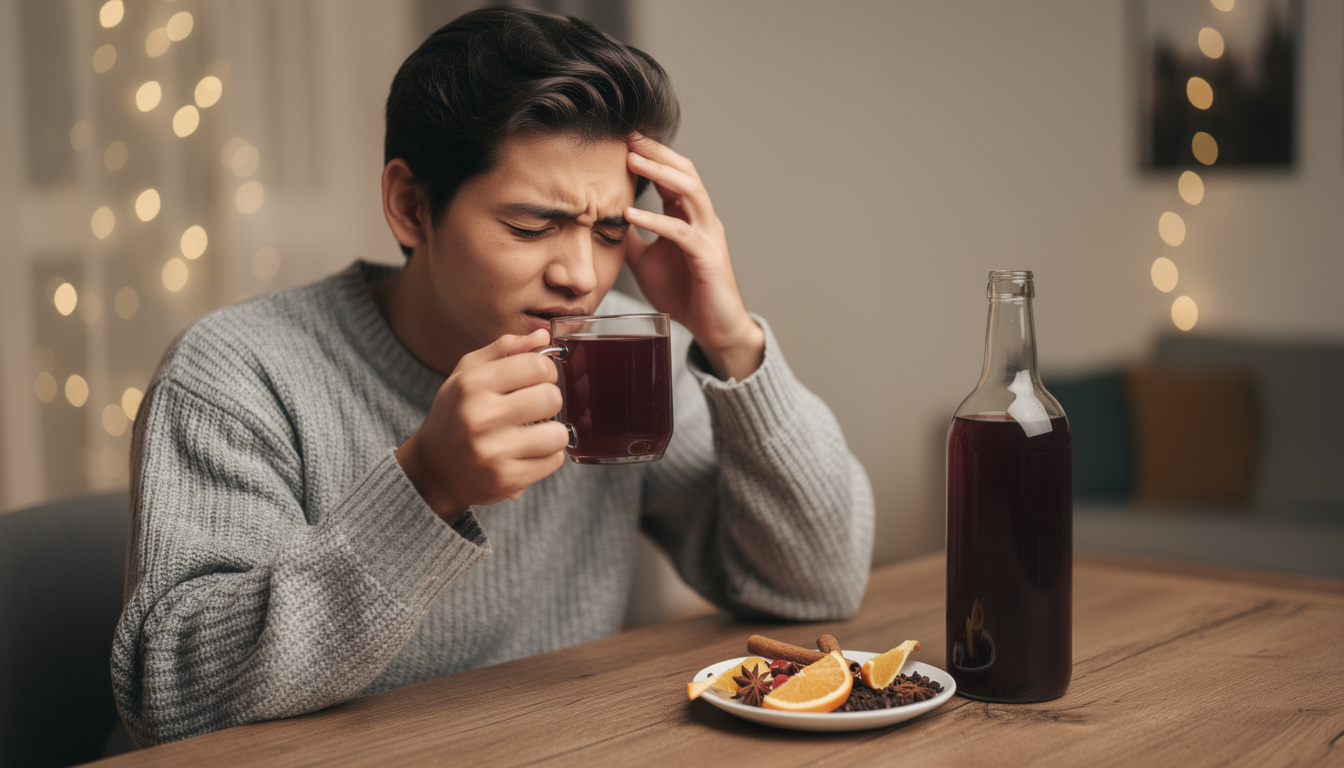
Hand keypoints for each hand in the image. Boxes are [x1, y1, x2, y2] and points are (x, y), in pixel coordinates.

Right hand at [395, 329, 568, 522]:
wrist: (433, 470)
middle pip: (552, 398)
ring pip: (559, 433)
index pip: (537, 365)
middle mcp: (481, 417)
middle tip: (534, 407)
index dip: (546, 370)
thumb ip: (504, 349)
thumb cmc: (456, 415)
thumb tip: (543, 336)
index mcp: (472, 385)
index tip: (537, 379)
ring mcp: (494, 452)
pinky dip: (548, 455)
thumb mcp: (468, 374)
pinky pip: (555, 461)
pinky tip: (528, 451)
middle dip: (549, 401)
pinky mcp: (507, 480)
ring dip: (552, 432)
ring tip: (533, 431)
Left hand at [623, 134, 765, 380]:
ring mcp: (708, 235)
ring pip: (689, 191)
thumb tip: (605, 220)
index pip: (672, 174)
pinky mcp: (708, 257)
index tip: (623, 139)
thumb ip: (632, 238)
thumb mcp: (646, 260)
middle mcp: (701, 218)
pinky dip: (655, 220)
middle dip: (656, 151)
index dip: (651, 154)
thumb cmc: (683, 292)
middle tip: (628, 136)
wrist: (713, 327)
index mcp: (687, 216)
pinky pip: (681, 232)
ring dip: (660, 173)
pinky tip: (631, 214)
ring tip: (631, 161)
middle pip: (684, 171)